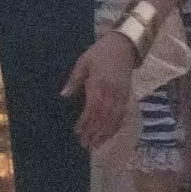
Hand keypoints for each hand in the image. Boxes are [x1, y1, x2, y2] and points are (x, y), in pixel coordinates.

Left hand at [63, 30, 134, 148]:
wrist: (123, 46)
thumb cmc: (99, 53)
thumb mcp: (83, 62)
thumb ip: (74, 80)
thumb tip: (63, 95)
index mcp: (99, 83)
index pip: (92, 108)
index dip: (85, 122)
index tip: (78, 133)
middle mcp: (112, 92)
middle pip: (103, 117)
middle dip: (94, 132)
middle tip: (85, 145)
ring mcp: (121, 95)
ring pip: (114, 119)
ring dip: (105, 133)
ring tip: (96, 145)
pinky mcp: (127, 96)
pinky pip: (122, 115)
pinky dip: (116, 126)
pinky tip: (110, 135)